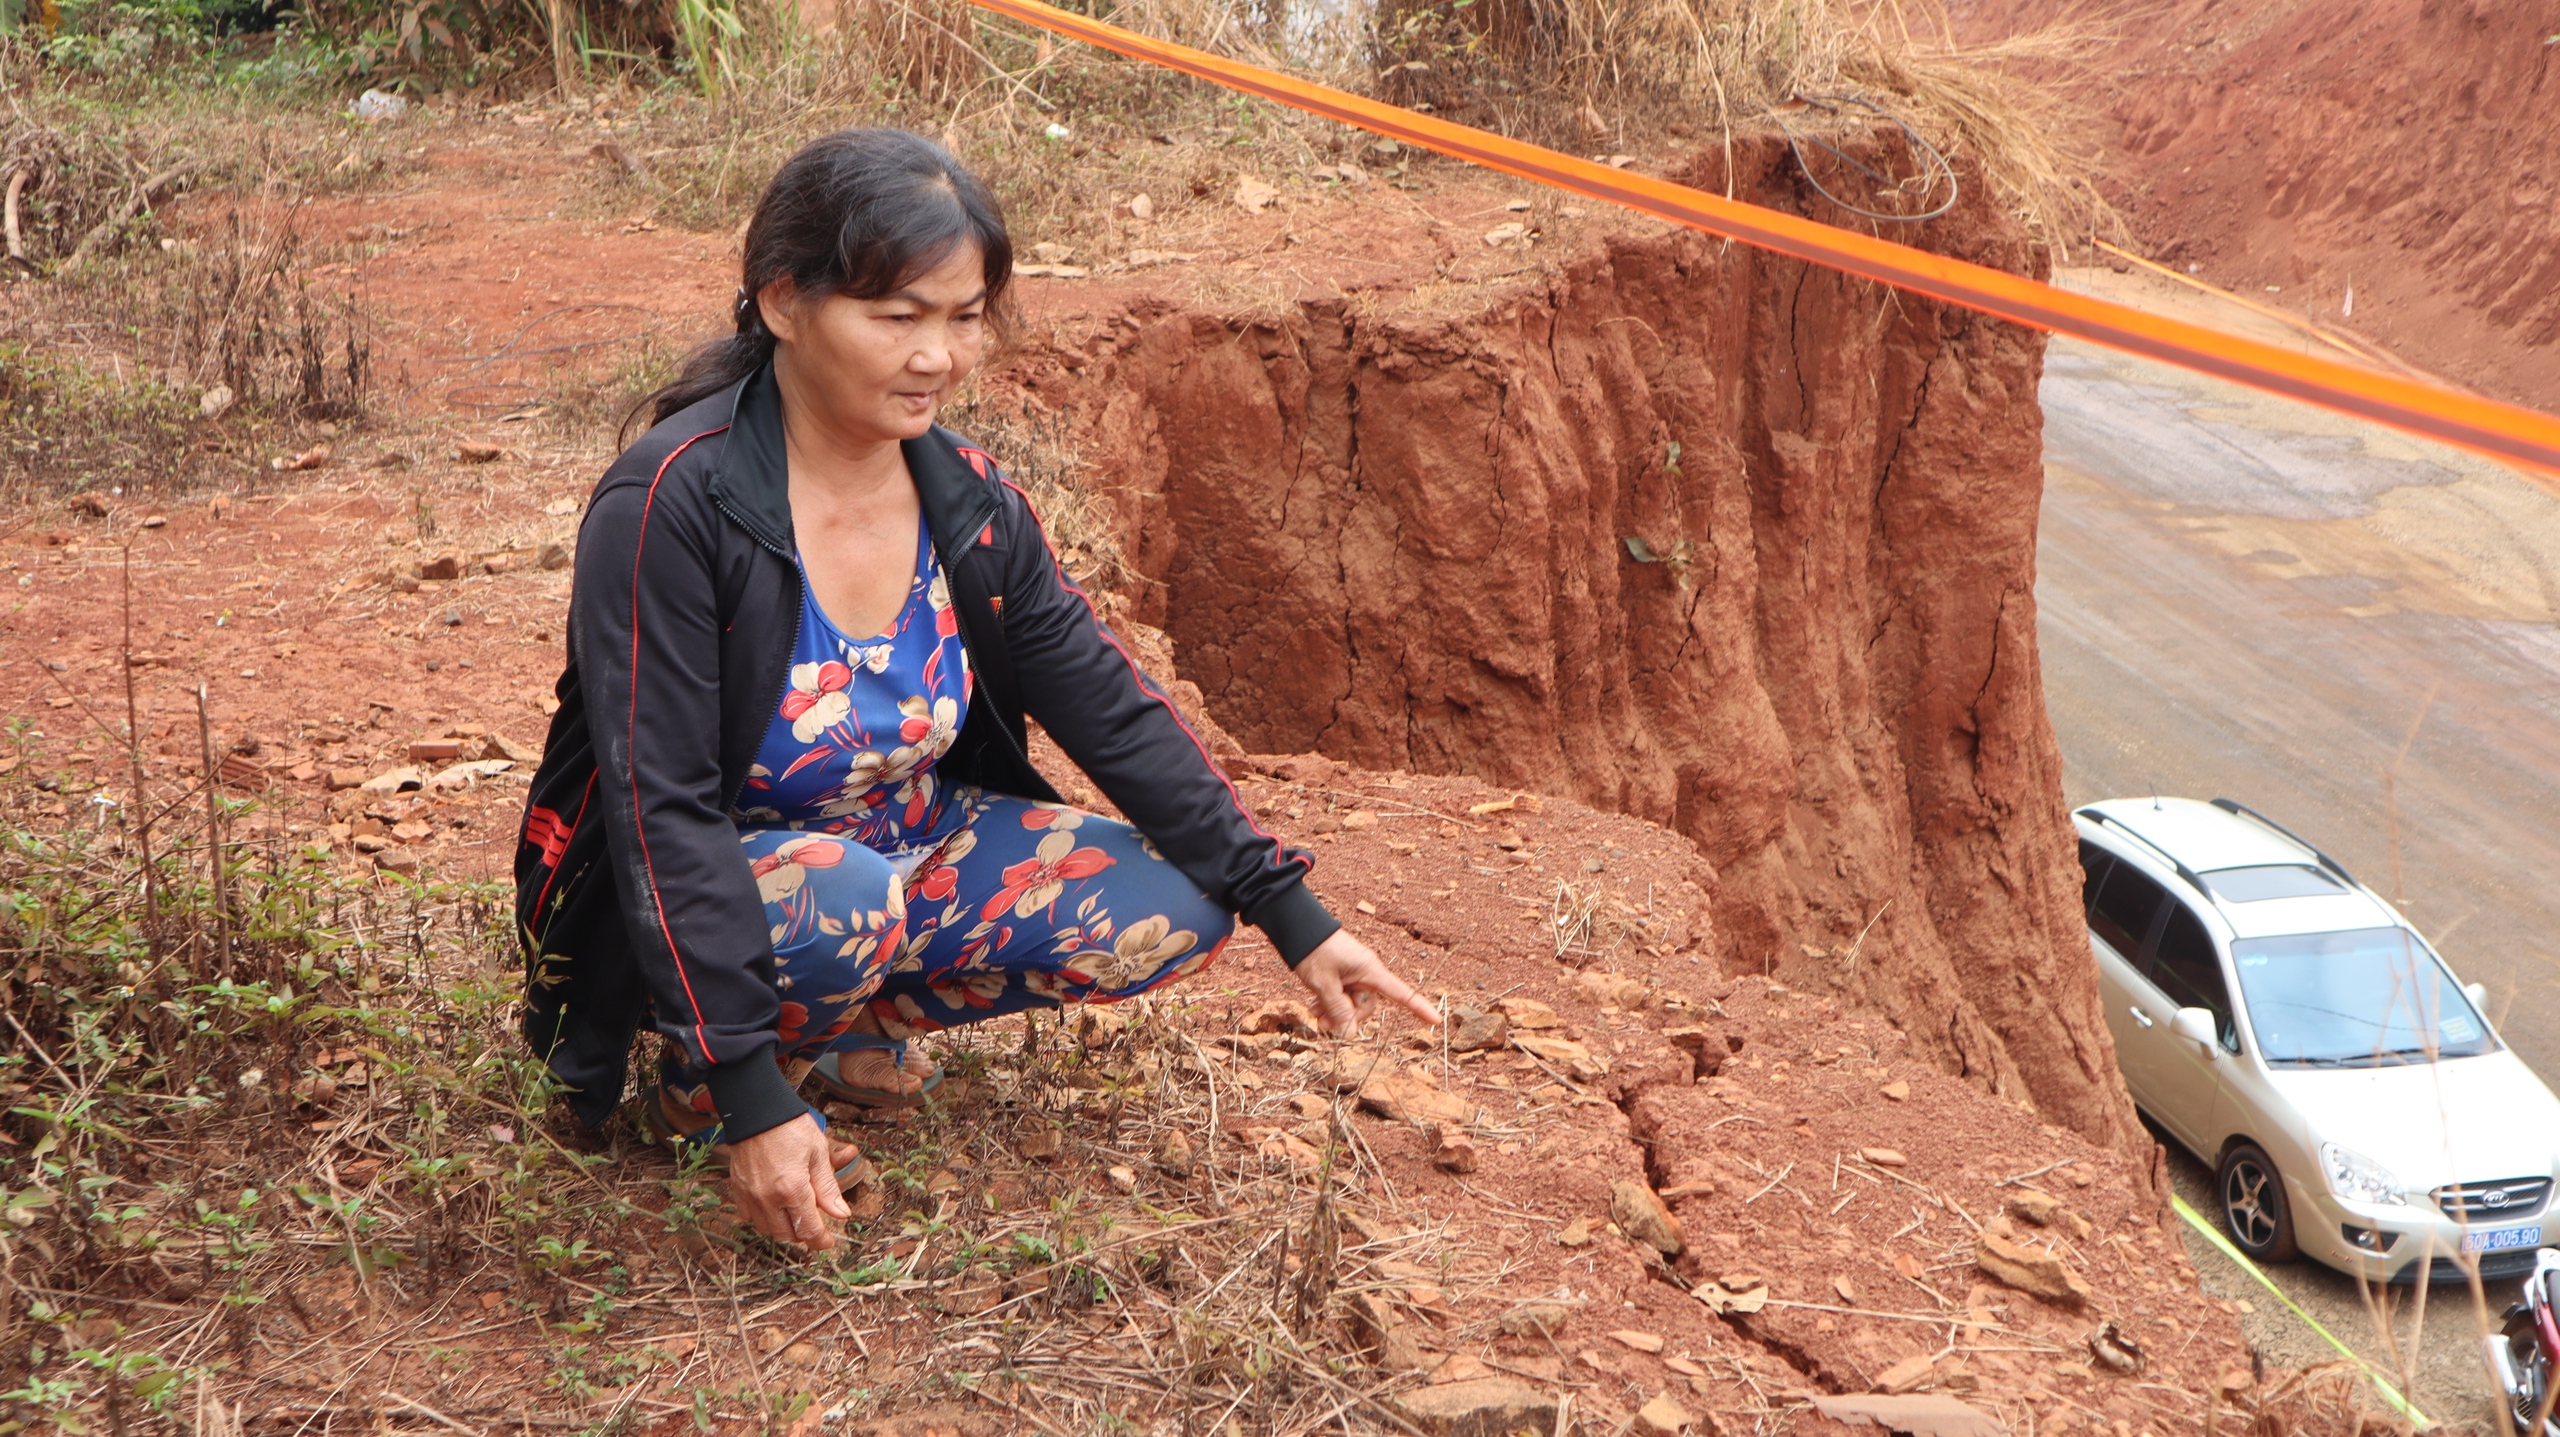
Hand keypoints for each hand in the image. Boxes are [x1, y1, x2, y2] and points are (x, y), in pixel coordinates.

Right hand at [722, 1113, 857, 1251]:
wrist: (758, 1110)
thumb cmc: (791, 1127)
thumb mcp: (818, 1154)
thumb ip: (828, 1188)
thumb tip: (841, 1214)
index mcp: (793, 1189)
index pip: (808, 1230)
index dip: (820, 1240)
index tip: (827, 1242)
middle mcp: (768, 1198)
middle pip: (787, 1235)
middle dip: (802, 1234)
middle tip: (813, 1223)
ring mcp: (750, 1195)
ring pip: (767, 1229)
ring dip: (783, 1227)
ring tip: (795, 1212)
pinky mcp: (737, 1189)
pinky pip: (749, 1216)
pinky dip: (763, 1217)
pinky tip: (774, 1204)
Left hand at [1294, 929, 1439, 1034]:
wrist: (1297, 928)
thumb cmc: (1313, 951)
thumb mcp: (1324, 984)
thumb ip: (1338, 1009)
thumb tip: (1350, 1036)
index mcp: (1370, 971)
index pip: (1401, 993)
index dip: (1419, 1008)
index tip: (1436, 1022)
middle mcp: (1366, 973)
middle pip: (1367, 1006)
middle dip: (1347, 1017)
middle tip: (1322, 1023)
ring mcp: (1354, 975)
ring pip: (1352, 1004)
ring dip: (1335, 1012)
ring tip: (1314, 1013)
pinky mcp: (1343, 976)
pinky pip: (1343, 996)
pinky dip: (1330, 1004)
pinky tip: (1314, 1007)